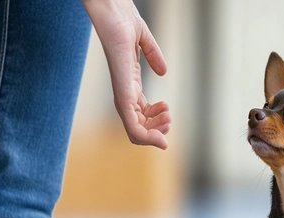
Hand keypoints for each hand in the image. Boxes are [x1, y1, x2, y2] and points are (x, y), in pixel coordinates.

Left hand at [82, 0, 170, 149]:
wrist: (113, 10)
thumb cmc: (123, 19)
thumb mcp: (143, 40)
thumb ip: (153, 56)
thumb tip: (163, 71)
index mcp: (129, 85)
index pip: (140, 115)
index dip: (156, 119)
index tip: (168, 109)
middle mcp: (124, 94)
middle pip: (139, 127)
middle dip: (159, 129)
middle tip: (170, 117)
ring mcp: (122, 96)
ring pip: (136, 132)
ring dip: (156, 134)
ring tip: (168, 117)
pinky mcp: (122, 95)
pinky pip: (132, 126)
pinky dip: (147, 137)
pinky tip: (161, 139)